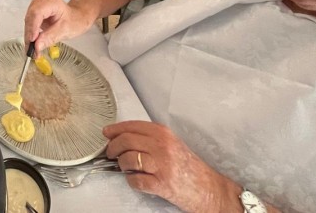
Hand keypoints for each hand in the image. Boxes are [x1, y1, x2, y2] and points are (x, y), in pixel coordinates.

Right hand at [23, 0, 95, 54]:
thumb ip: (50, 38)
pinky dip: (30, 34)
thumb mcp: (64, 31)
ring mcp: (37, 5)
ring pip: (28, 21)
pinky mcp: (34, 12)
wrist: (76, 18)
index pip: (37, 13)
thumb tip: (37, 46)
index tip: (32, 40)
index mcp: (52, 1)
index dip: (33, 27)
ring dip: (28, 35)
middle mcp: (42, 0)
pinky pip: (29, 23)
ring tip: (32, 49)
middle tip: (31, 49)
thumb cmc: (73, 20)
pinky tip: (32, 43)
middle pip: (30, 17)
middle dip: (30, 34)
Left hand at [103, 121, 241, 212]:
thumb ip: (151, 138)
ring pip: (128, 159)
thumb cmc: (189, 167)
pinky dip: (132, 181)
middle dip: (113, 147)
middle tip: (110, 153)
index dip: (116, 129)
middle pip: (126, 141)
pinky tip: (136, 180)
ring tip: (124, 167)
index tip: (106, 133)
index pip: (132, 126)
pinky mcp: (162, 184)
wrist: (209, 189)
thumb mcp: (172, 144)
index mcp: (164, 134)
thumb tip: (123, 136)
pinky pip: (136, 180)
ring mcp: (162, 166)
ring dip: (122, 165)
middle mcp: (163, 147)